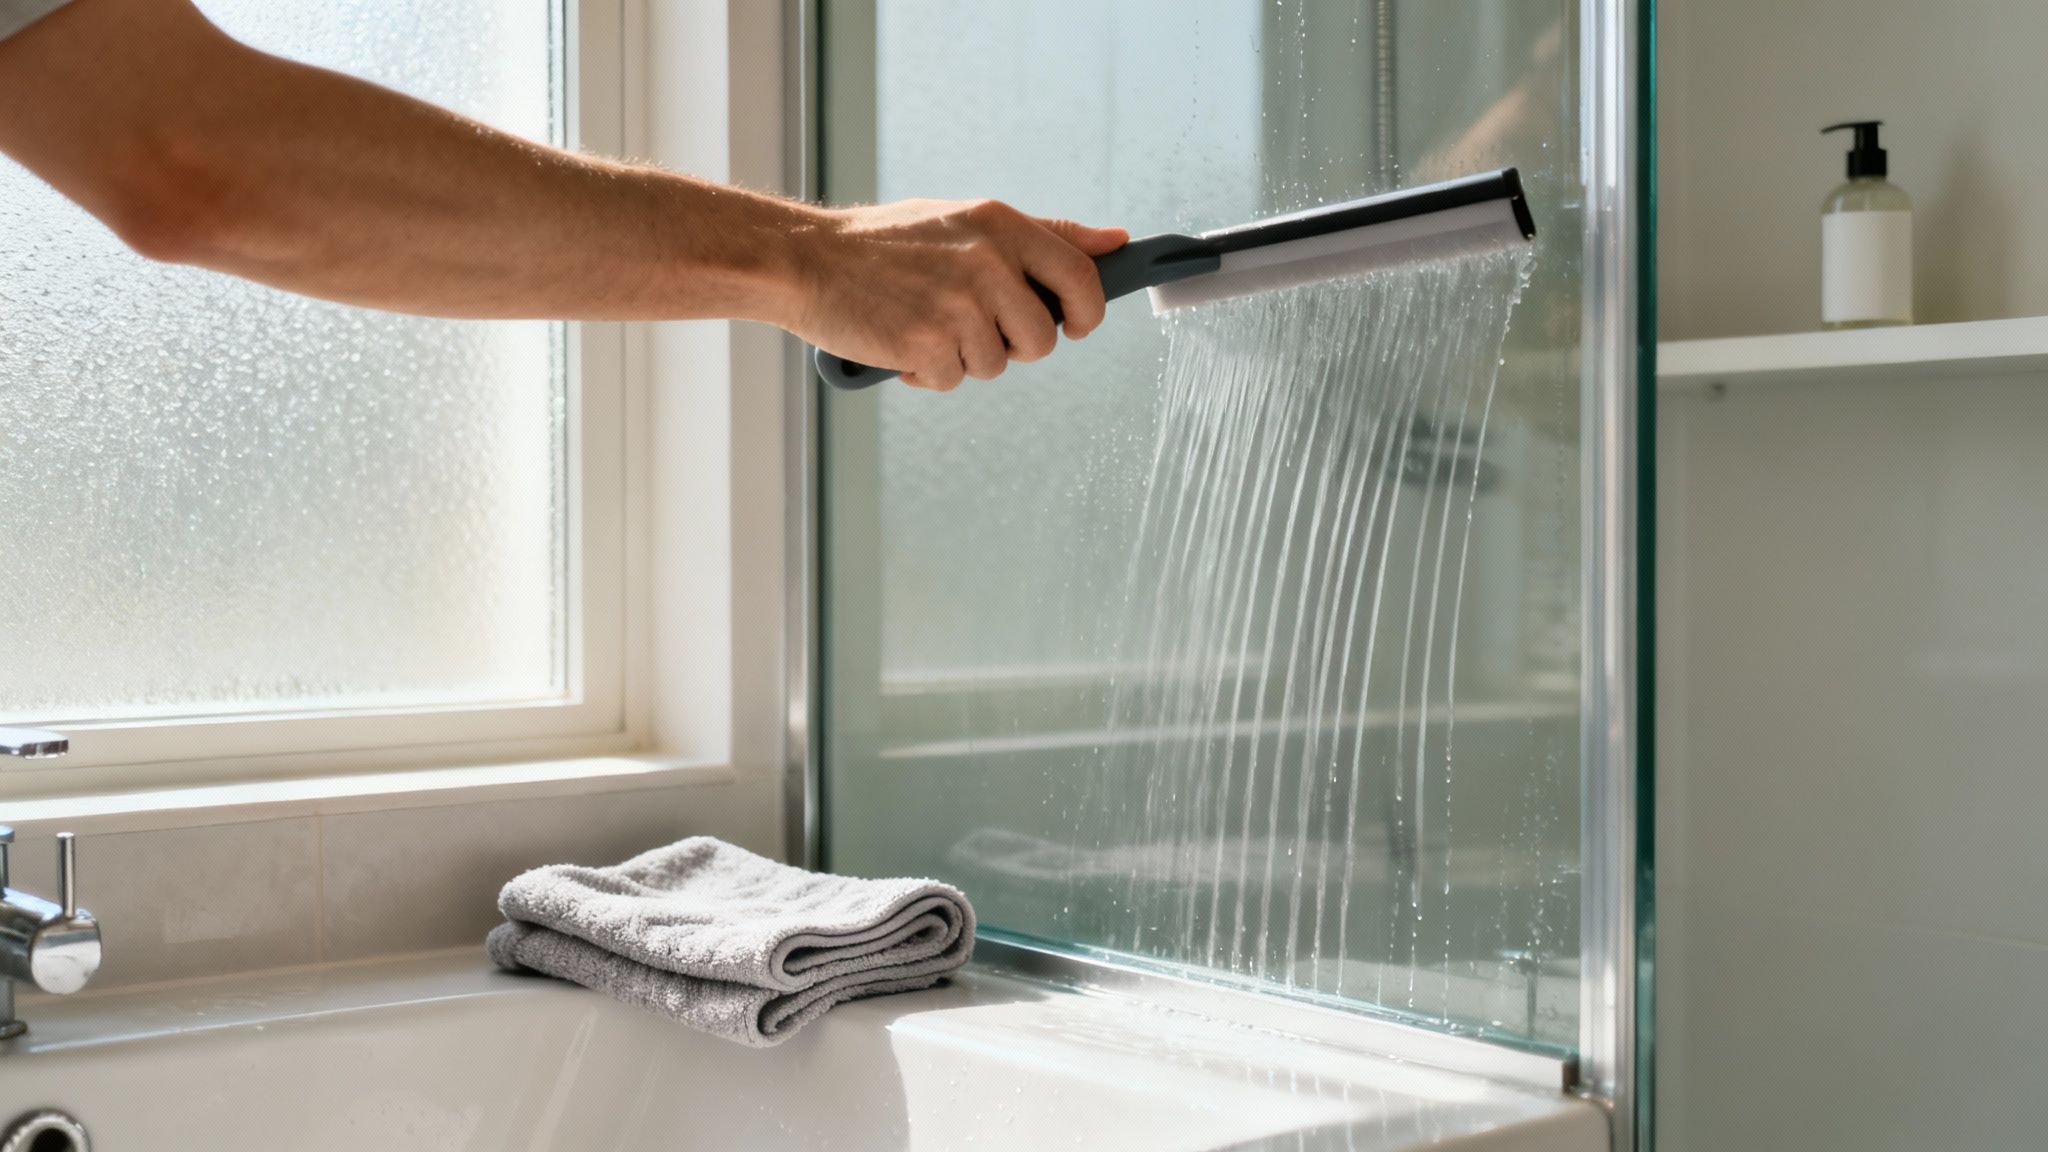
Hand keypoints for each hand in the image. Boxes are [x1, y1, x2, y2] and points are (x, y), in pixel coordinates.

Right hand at [786, 199, 1127, 390]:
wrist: (807, 260)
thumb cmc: (887, 244)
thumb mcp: (967, 221)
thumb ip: (1042, 235)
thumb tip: (1115, 242)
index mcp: (1001, 225)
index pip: (1081, 276)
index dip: (1088, 312)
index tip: (1075, 325)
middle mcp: (987, 261)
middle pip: (1042, 338)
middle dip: (1014, 346)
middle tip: (971, 326)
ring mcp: (958, 304)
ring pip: (996, 365)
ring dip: (964, 358)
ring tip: (924, 323)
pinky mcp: (928, 343)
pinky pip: (952, 380)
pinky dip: (928, 373)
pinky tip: (900, 342)